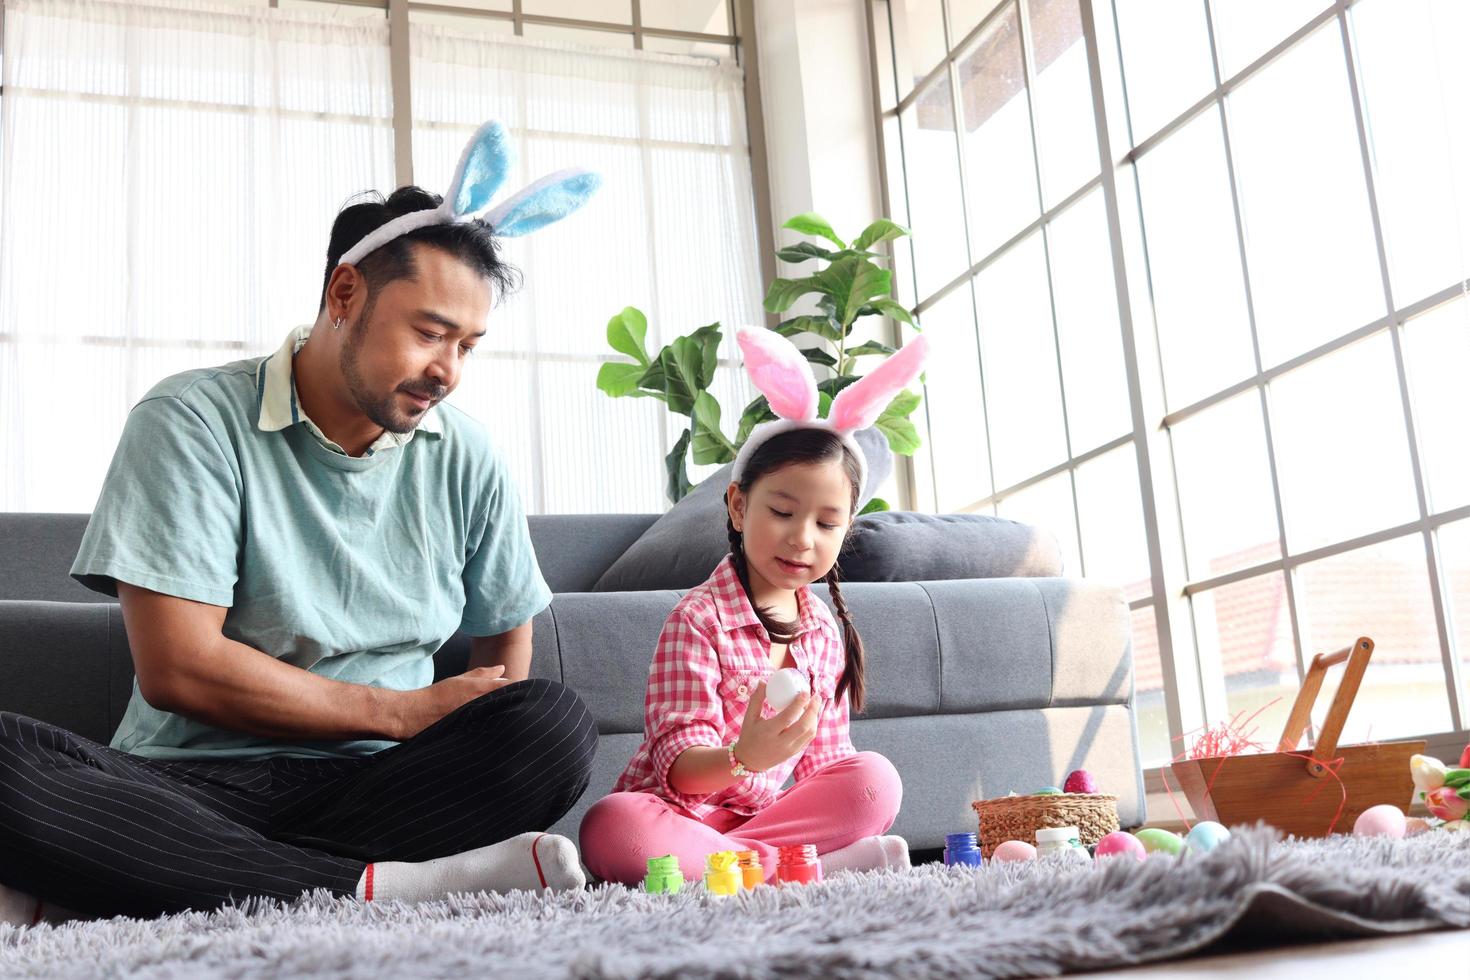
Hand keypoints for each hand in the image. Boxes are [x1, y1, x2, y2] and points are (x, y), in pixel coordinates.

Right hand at [394, 665, 514, 738]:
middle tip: (521, 705)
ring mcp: (477, 719)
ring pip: (501, 715)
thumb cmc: (438, 695)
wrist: (416, 714)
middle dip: (516, 703)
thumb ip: (483, 674)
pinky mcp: (472, 733)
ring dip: (506, 714)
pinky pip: (490, 728)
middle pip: (509, 703)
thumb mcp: (461, 680)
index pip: (510, 687)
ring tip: (510, 717)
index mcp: (481, 689)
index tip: (526, 692)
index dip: (520, 689)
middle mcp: (481, 703)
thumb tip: (502, 668)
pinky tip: (496, 729)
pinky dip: (495, 726)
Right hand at [731, 680, 821, 772]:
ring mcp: (790, 750)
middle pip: (803, 726)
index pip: (787, 717)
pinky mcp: (794, 753)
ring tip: (814, 704)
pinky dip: (812, 725)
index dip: (798, 704)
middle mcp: (781, 743)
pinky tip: (811, 716)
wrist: (750, 761)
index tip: (805, 692)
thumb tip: (763, 681)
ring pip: (809, 733)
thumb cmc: (749, 736)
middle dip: (813, 710)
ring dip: (814, 717)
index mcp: (768, 732)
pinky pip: (808, 738)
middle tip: (816, 696)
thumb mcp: (749, 717)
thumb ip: (756, 699)